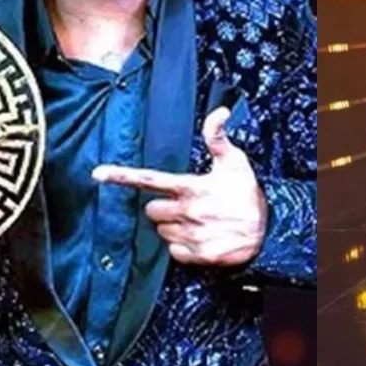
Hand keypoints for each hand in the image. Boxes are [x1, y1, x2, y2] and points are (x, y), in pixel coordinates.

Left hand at [93, 107, 267, 265]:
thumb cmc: (248, 193)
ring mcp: (190, 235)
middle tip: (182, 203)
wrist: (267, 231)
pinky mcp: (196, 255)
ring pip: (161, 232)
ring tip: (195, 219)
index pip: (149, 180)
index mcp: (190, 187)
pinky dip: (182, 246)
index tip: (98, 173)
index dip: (121, 176)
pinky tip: (198, 236)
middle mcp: (187, 212)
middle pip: (151, 211)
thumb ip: (218, 138)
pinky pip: (173, 252)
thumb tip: (218, 111)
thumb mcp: (235, 162)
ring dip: (172, 226)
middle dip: (161, 207)